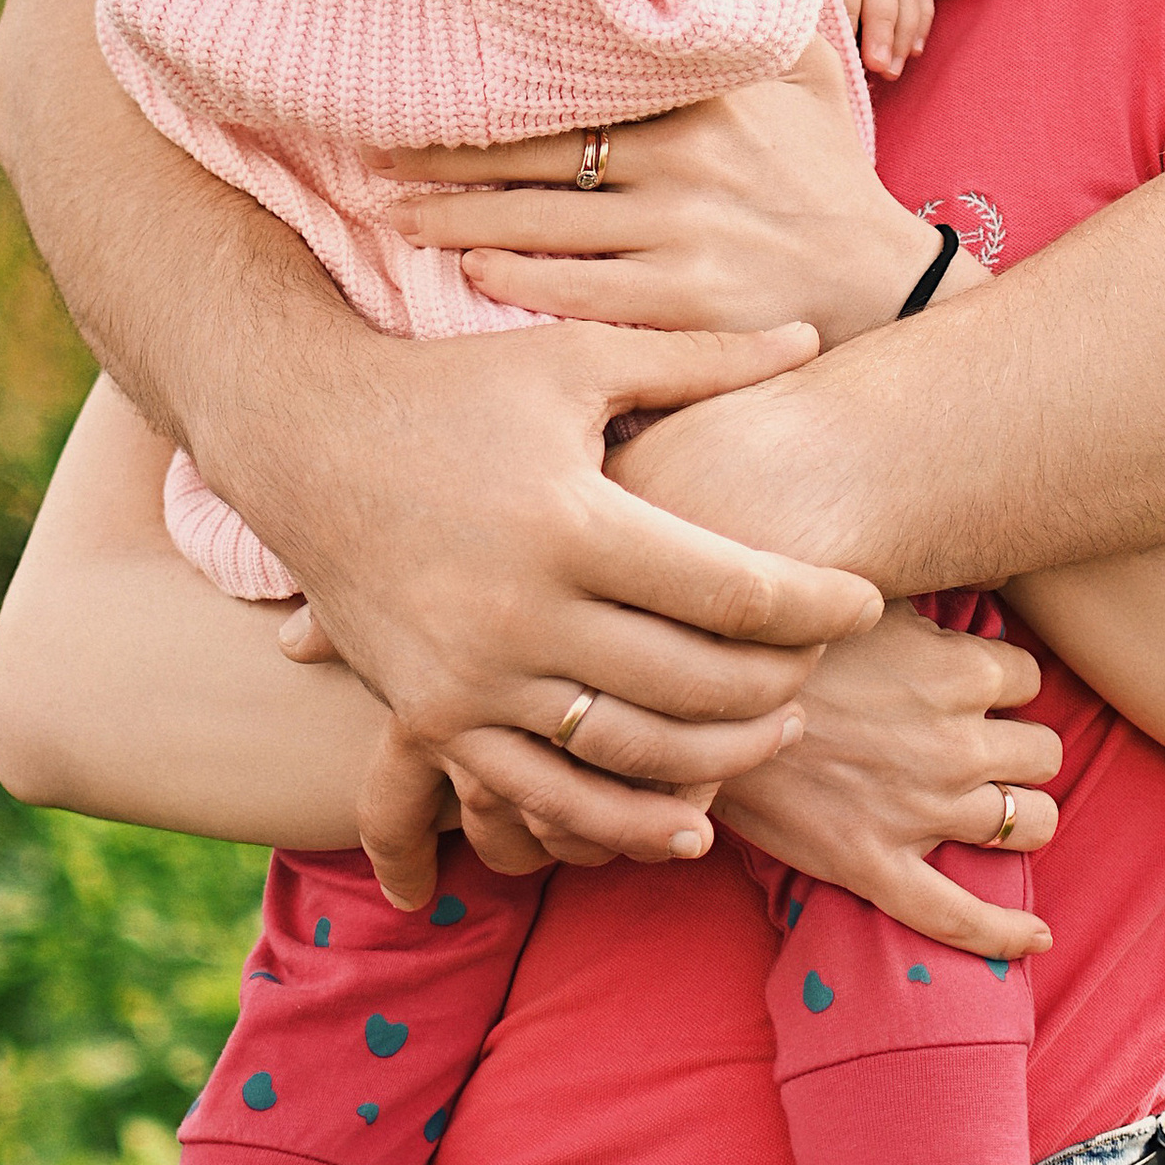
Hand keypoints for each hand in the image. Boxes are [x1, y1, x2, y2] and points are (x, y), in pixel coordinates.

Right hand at [252, 315, 881, 865]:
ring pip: (632, 760)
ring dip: (720, 762)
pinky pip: (543, 800)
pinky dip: (621, 825)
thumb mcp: (575, 360)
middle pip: (697, 686)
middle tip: (823, 667)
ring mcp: (470, 681)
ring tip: (775, 732)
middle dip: (782, 686)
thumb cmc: (451, 388)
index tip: (864, 599)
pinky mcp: (430, 719)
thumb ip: (696, 361)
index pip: (734, 593)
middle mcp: (520, 615)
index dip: (818, 605)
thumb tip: (813, 338)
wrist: (299, 441)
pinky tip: (686, 824)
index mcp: (571, 523)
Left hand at [382, 44, 969, 347]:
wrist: (886, 284)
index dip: (495, 88)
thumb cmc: (828, 178)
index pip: (576, 82)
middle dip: (448, 157)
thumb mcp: (805, 74)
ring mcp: (683, 232)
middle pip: (537, 152)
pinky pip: (581, 288)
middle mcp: (685, 160)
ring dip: (460, 222)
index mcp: (701, 98)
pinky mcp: (686, 302)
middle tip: (375, 157)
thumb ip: (751, 14)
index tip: (425, 82)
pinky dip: (520, 278)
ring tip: (397, 217)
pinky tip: (471, 271)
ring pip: (543, 222)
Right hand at [711, 601, 1060, 955]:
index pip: (1028, 676)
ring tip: (994, 801)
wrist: (695, 702)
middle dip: (1019, 744)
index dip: (1000, 678)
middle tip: (978, 739)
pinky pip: (956, 916)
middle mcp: (957, 741)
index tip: (965, 680)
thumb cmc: (777, 639)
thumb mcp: (861, 592)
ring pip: (1031, 821)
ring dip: (1021, 810)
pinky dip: (1003, 933)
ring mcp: (923, 810)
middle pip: (1044, 751)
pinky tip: (1037, 938)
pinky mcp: (877, 865)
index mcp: (960, 668)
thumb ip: (919, 598)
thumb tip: (953, 571)